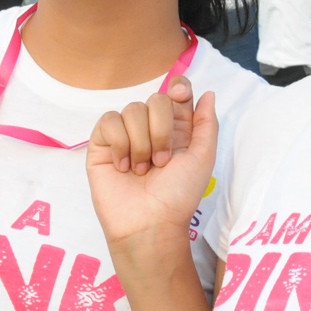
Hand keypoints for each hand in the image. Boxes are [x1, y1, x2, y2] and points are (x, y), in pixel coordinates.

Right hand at [86, 76, 217, 259]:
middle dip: (161, 130)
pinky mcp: (102, 144)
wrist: (150, 223)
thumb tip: (208, 93)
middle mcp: (151, 128)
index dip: (178, 87)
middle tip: (161, 162)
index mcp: (177, 129)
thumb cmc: (178, 196)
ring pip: (132, 109)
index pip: (175, 92)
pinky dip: (119, 144)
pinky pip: (109, 122)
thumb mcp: (203, 158)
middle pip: (155, 99)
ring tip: (142, 170)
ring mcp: (125, 135)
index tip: (180, 96)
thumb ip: (206, 124)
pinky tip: (123, 166)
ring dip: (141, 143)